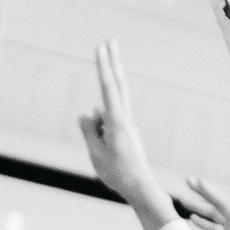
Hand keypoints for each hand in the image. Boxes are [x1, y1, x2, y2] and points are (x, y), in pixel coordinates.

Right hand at [79, 41, 173, 229]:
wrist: (141, 188)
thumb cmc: (118, 173)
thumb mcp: (96, 153)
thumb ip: (89, 131)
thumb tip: (88, 114)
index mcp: (117, 121)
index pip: (108, 87)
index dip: (103, 65)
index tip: (101, 46)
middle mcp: (125, 118)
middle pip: (117, 84)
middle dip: (112, 62)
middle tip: (110, 40)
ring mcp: (127, 124)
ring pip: (105, 115)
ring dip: (97, 130)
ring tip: (107, 156)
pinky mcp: (126, 133)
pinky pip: (107, 127)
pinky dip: (99, 135)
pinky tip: (106, 154)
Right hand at [180, 178, 229, 229]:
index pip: (224, 203)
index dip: (209, 191)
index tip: (196, 180)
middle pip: (219, 205)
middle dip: (203, 192)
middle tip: (187, 180)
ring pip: (216, 215)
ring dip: (200, 207)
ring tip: (183, 199)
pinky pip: (216, 228)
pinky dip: (204, 222)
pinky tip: (194, 219)